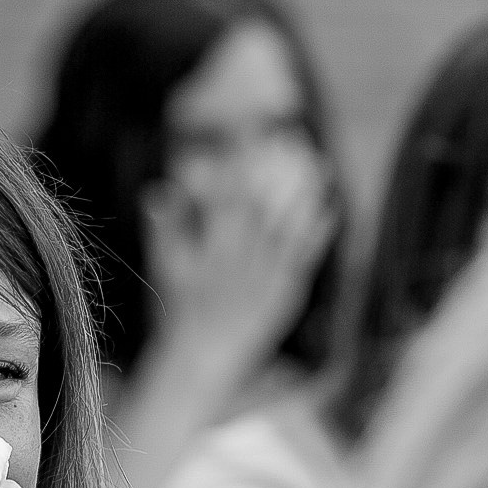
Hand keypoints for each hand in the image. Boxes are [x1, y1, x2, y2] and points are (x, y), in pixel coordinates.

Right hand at [141, 151, 336, 361]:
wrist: (202, 357)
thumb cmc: (181, 311)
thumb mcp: (167, 267)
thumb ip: (165, 227)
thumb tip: (157, 188)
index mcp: (211, 249)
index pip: (227, 193)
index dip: (239, 160)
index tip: (249, 131)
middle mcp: (241, 260)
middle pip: (262, 203)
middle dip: (277, 167)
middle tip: (291, 135)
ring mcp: (265, 277)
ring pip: (289, 227)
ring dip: (306, 194)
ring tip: (321, 164)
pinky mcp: (284, 294)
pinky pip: (304, 259)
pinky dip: (317, 234)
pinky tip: (330, 210)